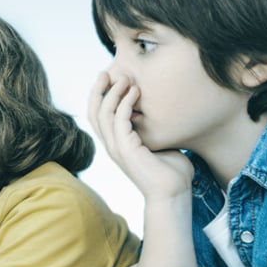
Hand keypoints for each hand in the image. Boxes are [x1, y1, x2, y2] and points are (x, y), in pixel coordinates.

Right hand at [87, 72, 193, 200]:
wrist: (174, 194)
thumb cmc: (172, 173)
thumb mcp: (159, 144)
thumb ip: (153, 129)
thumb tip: (160, 113)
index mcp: (116, 144)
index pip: (98, 116)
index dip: (99, 96)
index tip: (109, 79)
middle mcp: (111, 145)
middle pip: (93, 112)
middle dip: (97, 90)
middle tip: (106, 72)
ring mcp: (116, 148)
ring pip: (103, 114)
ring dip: (112, 93)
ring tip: (125, 78)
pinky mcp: (126, 150)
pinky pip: (119, 120)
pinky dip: (126, 103)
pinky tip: (136, 92)